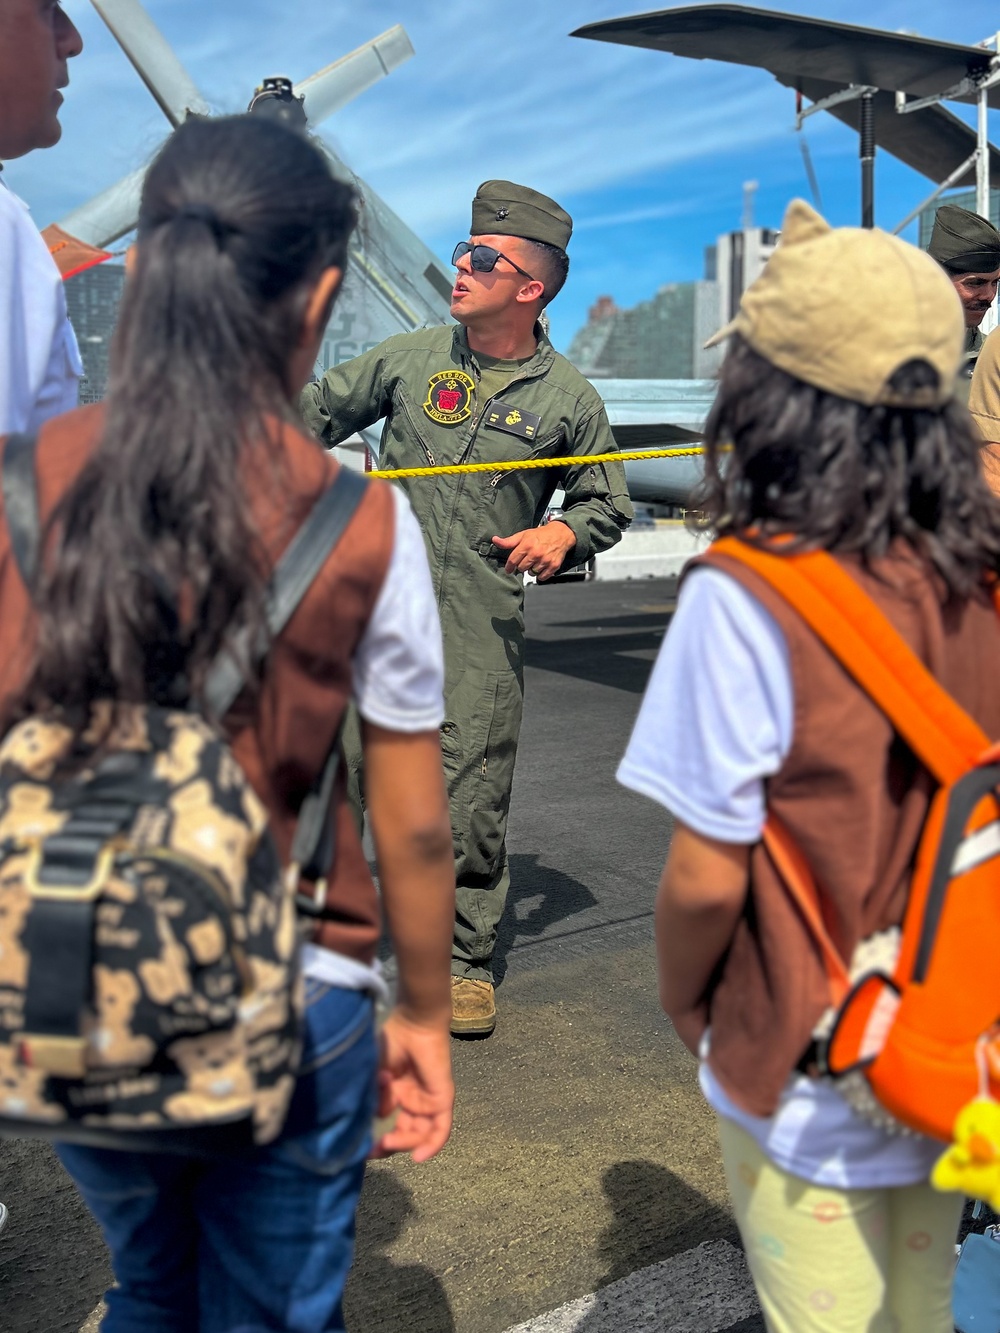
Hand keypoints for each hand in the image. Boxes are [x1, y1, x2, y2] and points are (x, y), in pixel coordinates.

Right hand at [370, 1009, 453, 1162]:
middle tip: (371, 1150)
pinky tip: (418, 1158)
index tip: (359, 1147)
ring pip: (420, 1134)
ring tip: (387, 1144)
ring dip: (404, 1144)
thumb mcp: (376, 1072)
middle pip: (404, 1132)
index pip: (388, 1123)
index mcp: (396, 1092)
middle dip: (388, 1146)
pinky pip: (441, 1129)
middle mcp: (413, 1099)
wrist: (414, 1021)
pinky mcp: (442, 1099)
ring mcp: (428, 1100)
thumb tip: (378, 1118)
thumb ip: (376, 1097)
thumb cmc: (392, 1040)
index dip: (375, 1137)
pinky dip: (432, 1146)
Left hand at [491, 520, 575, 580]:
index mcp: (527, 545)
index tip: (509, 569)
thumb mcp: (523, 535)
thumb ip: (509, 541)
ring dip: (531, 570)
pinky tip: (541, 567)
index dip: (509, 566)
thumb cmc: (541, 534)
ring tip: (535, 562)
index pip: (513, 560)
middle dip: (522, 565)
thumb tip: (495, 540)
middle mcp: (536, 553)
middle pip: (521, 568)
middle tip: (526, 560)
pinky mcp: (553, 566)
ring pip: (531, 573)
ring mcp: (545, 560)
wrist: (561, 534)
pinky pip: (542, 577)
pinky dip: (540, 574)